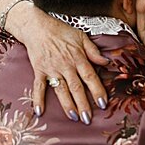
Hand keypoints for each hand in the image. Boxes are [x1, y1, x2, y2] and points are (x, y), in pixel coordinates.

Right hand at [0, 0, 108, 118]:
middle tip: (88, 119)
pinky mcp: (39, 71)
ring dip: (67, 104)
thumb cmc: (61, 31)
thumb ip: (93, 51)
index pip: (90, 76)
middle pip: (76, 87)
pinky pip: (38, 87)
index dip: (97, 90)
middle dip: (83, 104)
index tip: (103, 103)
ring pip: (61, 90)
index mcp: (78, 57)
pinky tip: (39, 112)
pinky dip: (38, 99)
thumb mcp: (81, 36)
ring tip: (74, 117)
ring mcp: (52, 69)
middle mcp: (65, 65)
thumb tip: (106, 62)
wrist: (38, 26)